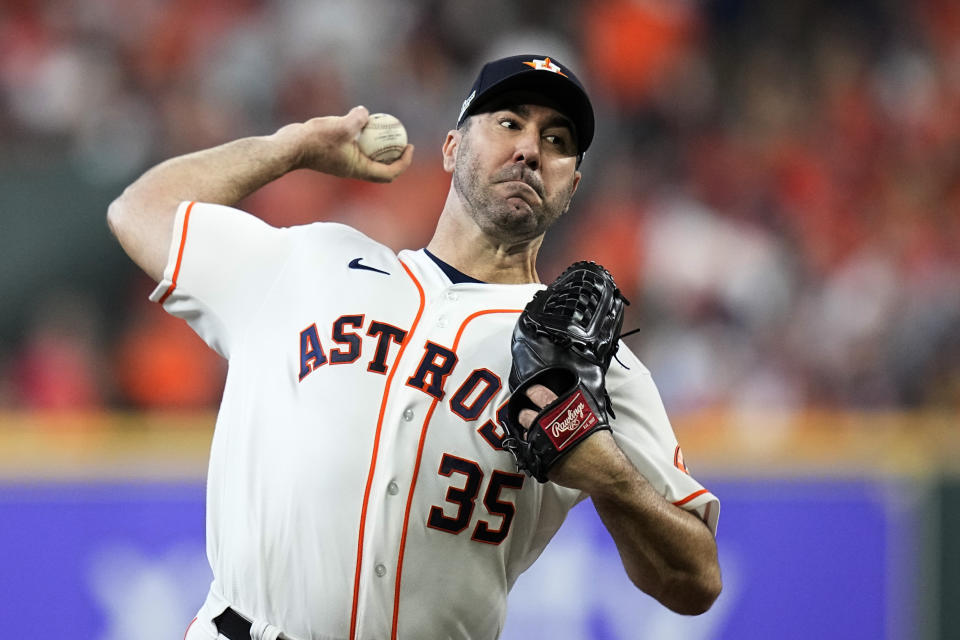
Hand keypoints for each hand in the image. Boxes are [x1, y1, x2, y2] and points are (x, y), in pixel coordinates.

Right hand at [272, 106, 413, 182]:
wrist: (290, 146)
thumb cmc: (314, 141)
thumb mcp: (340, 127)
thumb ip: (357, 119)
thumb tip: (366, 112)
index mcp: (359, 169)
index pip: (389, 173)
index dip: (404, 162)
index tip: (409, 146)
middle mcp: (354, 168)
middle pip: (382, 165)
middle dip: (395, 152)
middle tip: (401, 136)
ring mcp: (344, 161)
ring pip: (368, 154)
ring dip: (378, 143)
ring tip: (385, 125)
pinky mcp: (335, 152)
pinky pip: (355, 144)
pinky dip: (362, 135)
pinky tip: (362, 118)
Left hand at [518, 384, 621, 491]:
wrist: (603, 469)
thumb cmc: (600, 443)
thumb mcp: (590, 414)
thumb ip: (575, 404)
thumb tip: (570, 399)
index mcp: (558, 410)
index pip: (537, 393)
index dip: (531, 391)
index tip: (528, 391)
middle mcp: (546, 425)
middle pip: (524, 415)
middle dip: (524, 415)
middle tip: (528, 415)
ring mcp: (541, 444)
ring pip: (524, 435)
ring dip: (528, 433)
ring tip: (537, 435)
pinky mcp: (540, 462)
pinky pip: (530, 453)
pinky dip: (533, 450)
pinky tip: (541, 449)